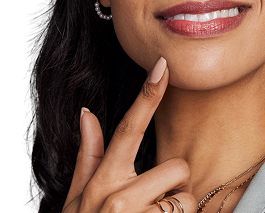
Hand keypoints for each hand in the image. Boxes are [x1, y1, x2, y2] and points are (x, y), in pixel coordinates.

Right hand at [62, 57, 196, 211]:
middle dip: (172, 187)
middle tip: (150, 208)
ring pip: (187, 198)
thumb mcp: (77, 201)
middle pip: (177, 167)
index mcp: (105, 181)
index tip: (164, 65)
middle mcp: (120, 198)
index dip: (148, 94)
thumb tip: (87, 114)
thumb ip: (88, 157)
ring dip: (176, 212)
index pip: (129, 127)